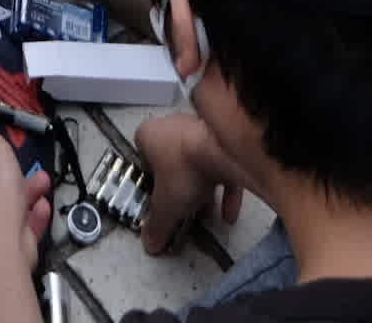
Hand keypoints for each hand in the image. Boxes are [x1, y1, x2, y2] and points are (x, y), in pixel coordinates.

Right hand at [134, 102, 246, 255]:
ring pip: (198, 165)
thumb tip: (150, 245)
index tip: (157, 202)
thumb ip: (157, 226)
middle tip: (182, 211)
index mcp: (149, 135)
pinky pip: (222, 167)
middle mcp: (172, 126)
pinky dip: (225, 191)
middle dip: (179, 189)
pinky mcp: (224, 139)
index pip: (143, 160)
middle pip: (172, 163)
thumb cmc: (184, 170)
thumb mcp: (165, 205)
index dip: (150, 184)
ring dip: (203, 192)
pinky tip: (228, 215)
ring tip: (207, 216)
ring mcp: (200, 130)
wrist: (222, 153)